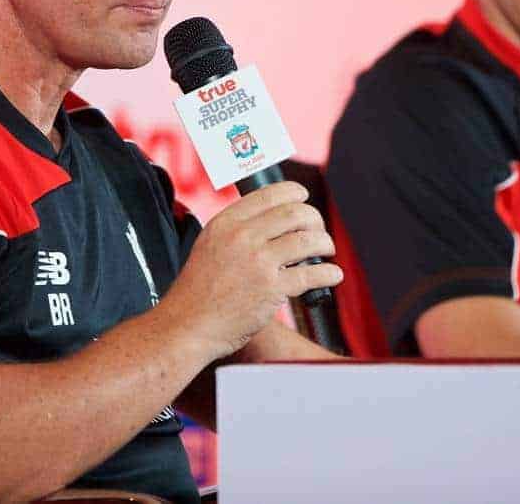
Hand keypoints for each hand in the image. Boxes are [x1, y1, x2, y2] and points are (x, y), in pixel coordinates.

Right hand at [162, 181, 342, 360]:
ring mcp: (258, 262)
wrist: (187, 326)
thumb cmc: (197, 291)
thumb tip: (268, 221)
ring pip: (308, 240)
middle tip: (318, 230)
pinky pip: (311, 274)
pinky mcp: (271, 288)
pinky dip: (329, 274)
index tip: (304, 199)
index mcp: (226, 222)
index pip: (270, 194)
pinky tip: (333, 275)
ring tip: (327, 250)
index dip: (295, 194)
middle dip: (314, 220)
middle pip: (294, 213)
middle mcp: (242, 236)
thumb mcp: (208, 245)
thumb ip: (234, 231)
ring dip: (325, 243)